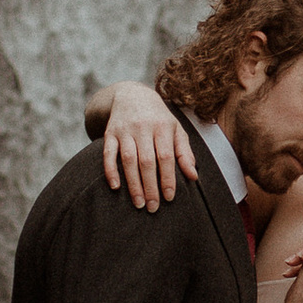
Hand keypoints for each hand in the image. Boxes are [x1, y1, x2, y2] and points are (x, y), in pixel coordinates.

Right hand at [99, 82, 183, 211]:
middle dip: (150, 186)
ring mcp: (125, 130)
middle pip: (147, 161)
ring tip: (138, 203)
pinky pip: (108, 153)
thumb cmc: (159, 118)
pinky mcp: (110, 133)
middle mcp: (144, 127)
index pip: (166, 156)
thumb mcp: (176, 130)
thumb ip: (184, 153)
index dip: (167, 178)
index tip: (169, 197)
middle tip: (153, 207)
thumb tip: (193, 176)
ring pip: (128, 160)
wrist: (132, 95)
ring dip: (133, 183)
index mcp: (163, 127)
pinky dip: (110, 170)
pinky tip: (115, 187)